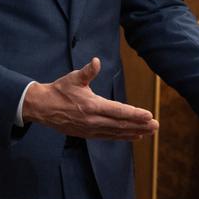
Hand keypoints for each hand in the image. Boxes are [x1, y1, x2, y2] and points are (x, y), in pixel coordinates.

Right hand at [22, 57, 158, 139]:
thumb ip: (87, 71)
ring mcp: (90, 129)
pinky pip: (108, 137)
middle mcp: (93, 120)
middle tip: (156, 126)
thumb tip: (96, 61)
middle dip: (140, 125)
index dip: (135, 114)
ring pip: (116, 133)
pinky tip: (134, 136)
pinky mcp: (87, 134)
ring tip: (150, 132)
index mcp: (91, 106)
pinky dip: (122, 137)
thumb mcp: (73, 78)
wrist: (42, 107)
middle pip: (121, 124)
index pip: (118, 111)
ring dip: (134, 132)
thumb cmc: (59, 90)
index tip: (149, 115)